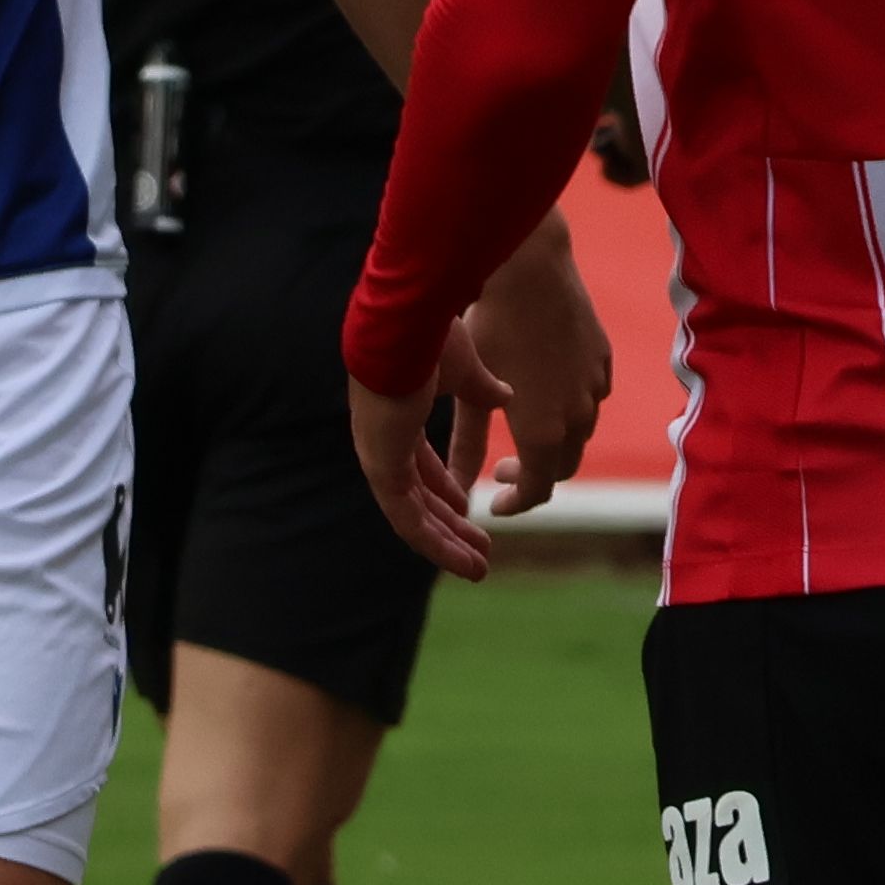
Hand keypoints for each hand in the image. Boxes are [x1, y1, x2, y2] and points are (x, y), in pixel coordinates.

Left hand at [348, 309, 516, 583]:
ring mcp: (379, 455)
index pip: (420, 465)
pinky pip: (405, 520)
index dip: (447, 488)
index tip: (473, 506)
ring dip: (447, 545)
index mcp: (398, 413)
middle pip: (418, 497)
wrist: (416, 315)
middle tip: (481, 552)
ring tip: (478, 568)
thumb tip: (504, 397)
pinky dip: (434, 542)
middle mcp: (384, 439)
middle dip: (451, 528)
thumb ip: (483, 389)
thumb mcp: (469, 369)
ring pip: (413, 517)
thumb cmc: (439, 331)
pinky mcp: (382, 466)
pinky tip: (459, 558)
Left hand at [463, 223, 612, 511]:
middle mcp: (578, 418)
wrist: (530, 269)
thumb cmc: (489, 327)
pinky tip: (543, 385)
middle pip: (562, 469)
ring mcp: (595, 388)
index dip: (515, 503)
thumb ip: (466, 445)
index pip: (537, 492)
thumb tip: (459, 487)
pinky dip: (569, 407)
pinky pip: (590, 399)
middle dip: (534, 474)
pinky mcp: (603, 361)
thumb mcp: (471, 390)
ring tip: (522, 422)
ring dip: (553, 441)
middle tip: (503, 463)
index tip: (495, 499)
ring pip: (579, 433)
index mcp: (544, 433)